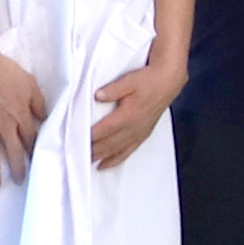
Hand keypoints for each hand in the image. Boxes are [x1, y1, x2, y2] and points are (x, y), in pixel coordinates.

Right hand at [0, 45, 49, 174]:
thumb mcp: (31, 85)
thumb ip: (39, 103)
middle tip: (21, 182)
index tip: (41, 163)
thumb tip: (46, 118)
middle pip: (14, 151)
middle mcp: (6, 125)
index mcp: (22, 116)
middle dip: (19, 169)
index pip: (32, 139)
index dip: (36, 151)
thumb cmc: (7, 73)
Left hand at [85, 54, 181, 170]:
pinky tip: (105, 164)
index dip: (89, 136)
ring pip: (116, 150)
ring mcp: (139, 133)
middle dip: (91, 150)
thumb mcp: (130, 80)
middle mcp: (133, 127)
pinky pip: (127, 151)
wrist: (169, 81)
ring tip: (85, 161)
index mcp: (129, 115)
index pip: (103, 130)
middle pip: (108, 144)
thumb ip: (113, 89)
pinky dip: (115, 159)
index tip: (75, 140)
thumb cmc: (150, 80)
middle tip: (75, 154)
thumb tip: (98, 95)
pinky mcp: (142, 134)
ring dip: (100, 156)